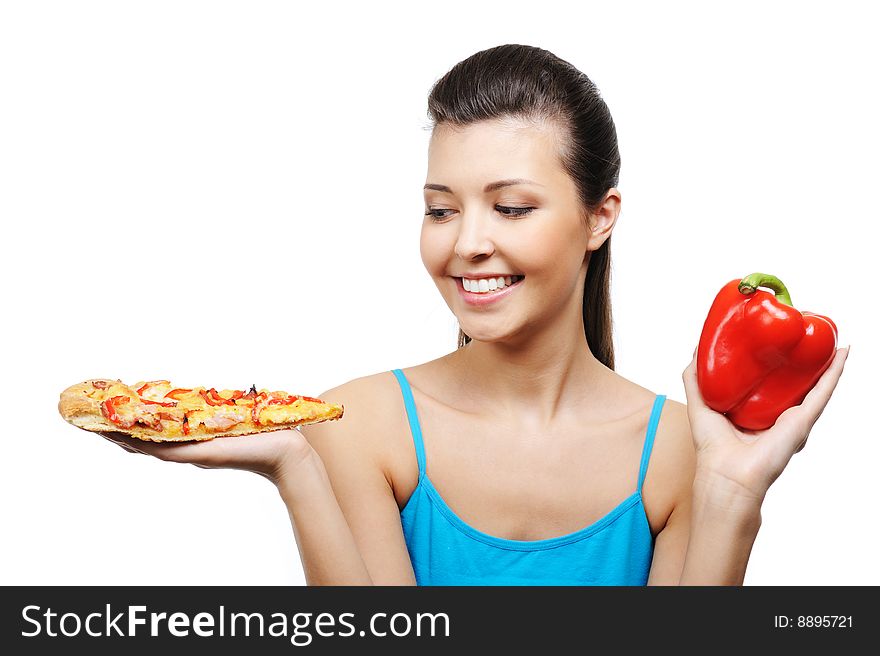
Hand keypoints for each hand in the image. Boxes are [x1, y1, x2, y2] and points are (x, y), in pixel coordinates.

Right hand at [97, 427, 315, 485]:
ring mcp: (191, 454)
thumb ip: (213, 408)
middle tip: (85, 421)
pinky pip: (165, 450)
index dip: (124, 426)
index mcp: (190, 440)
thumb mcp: (229, 415)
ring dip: (119, 439)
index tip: (102, 415)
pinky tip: (124, 437)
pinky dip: (143, 444)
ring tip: (95, 428)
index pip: (150, 435)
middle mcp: (186, 449)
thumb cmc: (263, 431)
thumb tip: (203, 391)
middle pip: (140, 443)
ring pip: (146, 448)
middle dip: (112, 432)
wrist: (287, 451)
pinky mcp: (200, 454)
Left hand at [681, 345, 849, 503]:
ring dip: (824, 359)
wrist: (727, 475)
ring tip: (826, 333)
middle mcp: (777, 413)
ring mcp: (792, 416)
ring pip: (814, 382)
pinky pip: (823, 392)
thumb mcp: (700, 403)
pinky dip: (834, 372)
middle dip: (800, 355)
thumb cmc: (712, 447)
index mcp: (755, 409)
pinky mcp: (803, 420)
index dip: (773, 356)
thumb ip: (696, 377)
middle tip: (803, 326)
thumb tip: (698, 346)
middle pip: (794, 379)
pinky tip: (842, 353)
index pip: (769, 379)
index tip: (775, 332)